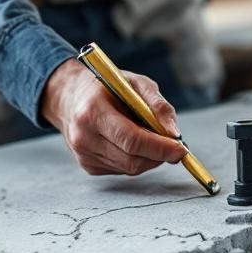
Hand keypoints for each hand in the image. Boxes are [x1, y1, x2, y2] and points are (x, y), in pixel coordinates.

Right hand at [41, 58, 185, 174]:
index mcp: (93, 112)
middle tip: (176, 146)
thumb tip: (174, 133)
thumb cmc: (107, 87)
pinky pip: (122, 170)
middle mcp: (84, 137)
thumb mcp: (135, 83)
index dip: (160, 148)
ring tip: (154, 140)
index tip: (181, 148)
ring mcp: (83, 155)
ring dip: (150, 158)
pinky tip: (133, 144)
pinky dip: (136, 160)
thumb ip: (158, 105)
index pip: (132, 140)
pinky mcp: (87, 166)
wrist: (70, 97)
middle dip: (160, 155)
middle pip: (132, 159)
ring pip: (130, 168)